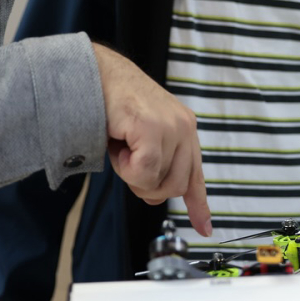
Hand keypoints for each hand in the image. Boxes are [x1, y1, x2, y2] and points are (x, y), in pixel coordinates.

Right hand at [93, 44, 212, 235]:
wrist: (95, 73)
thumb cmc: (113, 104)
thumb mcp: (142, 137)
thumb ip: (157, 163)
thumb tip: (157, 197)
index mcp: (185, 129)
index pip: (196, 175)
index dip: (199, 204)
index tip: (205, 227)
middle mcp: (184, 127)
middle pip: (175, 186)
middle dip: (148, 187)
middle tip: (128, 165)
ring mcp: (172, 127)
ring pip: (159, 183)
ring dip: (133, 175)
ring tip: (122, 147)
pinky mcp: (153, 129)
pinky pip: (144, 172)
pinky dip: (125, 168)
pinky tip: (119, 145)